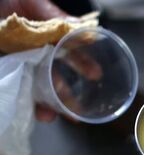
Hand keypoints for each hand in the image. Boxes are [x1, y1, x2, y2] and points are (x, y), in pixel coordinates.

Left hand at [0, 0, 77, 121]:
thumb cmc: (6, 2)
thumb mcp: (33, 5)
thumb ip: (54, 17)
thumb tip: (84, 30)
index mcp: (45, 39)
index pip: (68, 55)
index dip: (83, 65)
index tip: (96, 75)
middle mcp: (35, 56)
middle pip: (56, 78)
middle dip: (68, 97)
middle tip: (78, 110)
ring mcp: (21, 67)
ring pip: (39, 90)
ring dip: (48, 105)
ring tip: (50, 116)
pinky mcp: (9, 75)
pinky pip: (20, 93)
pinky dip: (29, 104)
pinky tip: (35, 111)